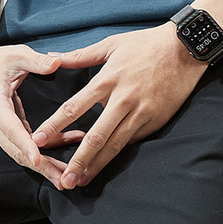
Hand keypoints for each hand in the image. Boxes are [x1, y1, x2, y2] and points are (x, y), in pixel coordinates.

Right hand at [0, 44, 84, 183]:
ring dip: (45, 165)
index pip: (11, 128)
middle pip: (17, 150)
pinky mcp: (7, 130)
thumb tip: (57, 62)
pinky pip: (26, 144)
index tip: (38, 159)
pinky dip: (45, 149)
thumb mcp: (16, 54)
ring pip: (21, 152)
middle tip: (64, 179)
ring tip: (68, 175)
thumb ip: (37, 60)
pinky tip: (67, 147)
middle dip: (41, 166)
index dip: (25, 144)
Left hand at [32, 23, 205, 190]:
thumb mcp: (111, 43)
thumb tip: (51, 57)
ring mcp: (141, 112)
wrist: (184, 48)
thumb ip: (80, 56)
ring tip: (82, 180)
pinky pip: (133, 140)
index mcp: (108, 78)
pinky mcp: (155, 120)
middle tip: (63, 178)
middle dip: (77, 159)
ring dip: (97, 165)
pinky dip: (118, 154)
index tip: (39, 139)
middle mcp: (123, 98)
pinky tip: (106, 165)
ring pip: (115, 144)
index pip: (75, 106)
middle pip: (95, 136)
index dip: (55, 124)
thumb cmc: (145, 44)